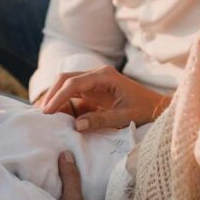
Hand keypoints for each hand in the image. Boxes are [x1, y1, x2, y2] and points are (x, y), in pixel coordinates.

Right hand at [41, 66, 170, 129]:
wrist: (158, 107)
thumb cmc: (145, 110)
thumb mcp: (124, 118)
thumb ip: (100, 120)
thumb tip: (76, 125)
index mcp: (105, 76)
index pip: (74, 83)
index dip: (58, 97)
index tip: (48, 112)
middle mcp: (98, 75)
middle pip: (66, 79)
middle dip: (52, 94)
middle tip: (42, 113)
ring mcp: (95, 82)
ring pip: (67, 85)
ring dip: (56, 98)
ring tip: (46, 115)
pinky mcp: (94, 91)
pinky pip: (74, 94)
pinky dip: (64, 103)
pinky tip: (57, 115)